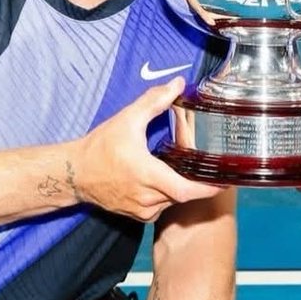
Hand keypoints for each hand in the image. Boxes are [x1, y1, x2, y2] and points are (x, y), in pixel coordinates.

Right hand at [71, 78, 224, 221]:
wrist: (76, 173)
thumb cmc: (100, 148)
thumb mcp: (127, 119)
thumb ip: (154, 100)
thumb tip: (178, 84)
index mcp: (147, 175)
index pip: (185, 190)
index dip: (207, 188)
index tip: (224, 182)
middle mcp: (147, 197)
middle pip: (183, 192)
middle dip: (193, 179)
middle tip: (201, 164)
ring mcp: (143, 209)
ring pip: (174, 200)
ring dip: (179, 186)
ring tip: (178, 168)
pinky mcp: (139, 215)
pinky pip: (163, 206)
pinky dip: (167, 194)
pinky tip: (162, 179)